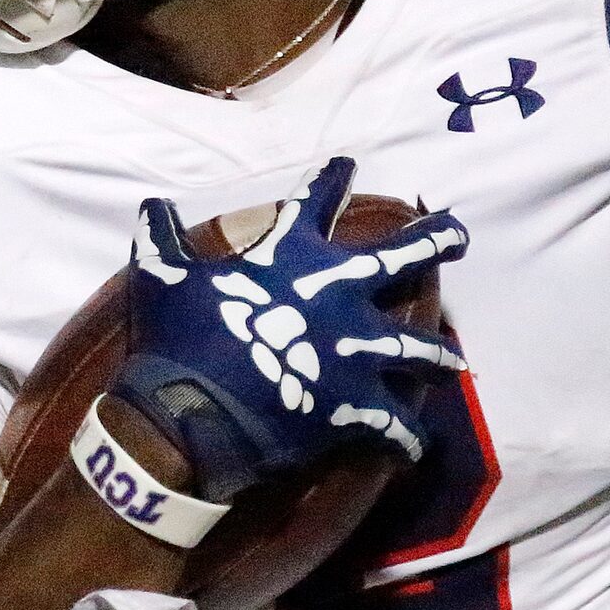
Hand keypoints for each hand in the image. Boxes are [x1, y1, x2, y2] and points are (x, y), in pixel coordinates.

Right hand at [112, 157, 466, 500]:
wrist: (187, 416)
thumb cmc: (178, 340)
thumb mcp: (161, 277)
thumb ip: (161, 237)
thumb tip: (150, 204)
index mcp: (293, 256)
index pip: (317, 199)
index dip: (332, 177)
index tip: (347, 163)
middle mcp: (338, 295)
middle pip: (402, 259)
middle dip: (436, 241)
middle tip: (460, 232)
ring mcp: (354, 352)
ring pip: (415, 348)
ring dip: (438, 355)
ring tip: (456, 361)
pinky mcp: (356, 405)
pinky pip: (395, 425)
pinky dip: (409, 439)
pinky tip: (419, 445)